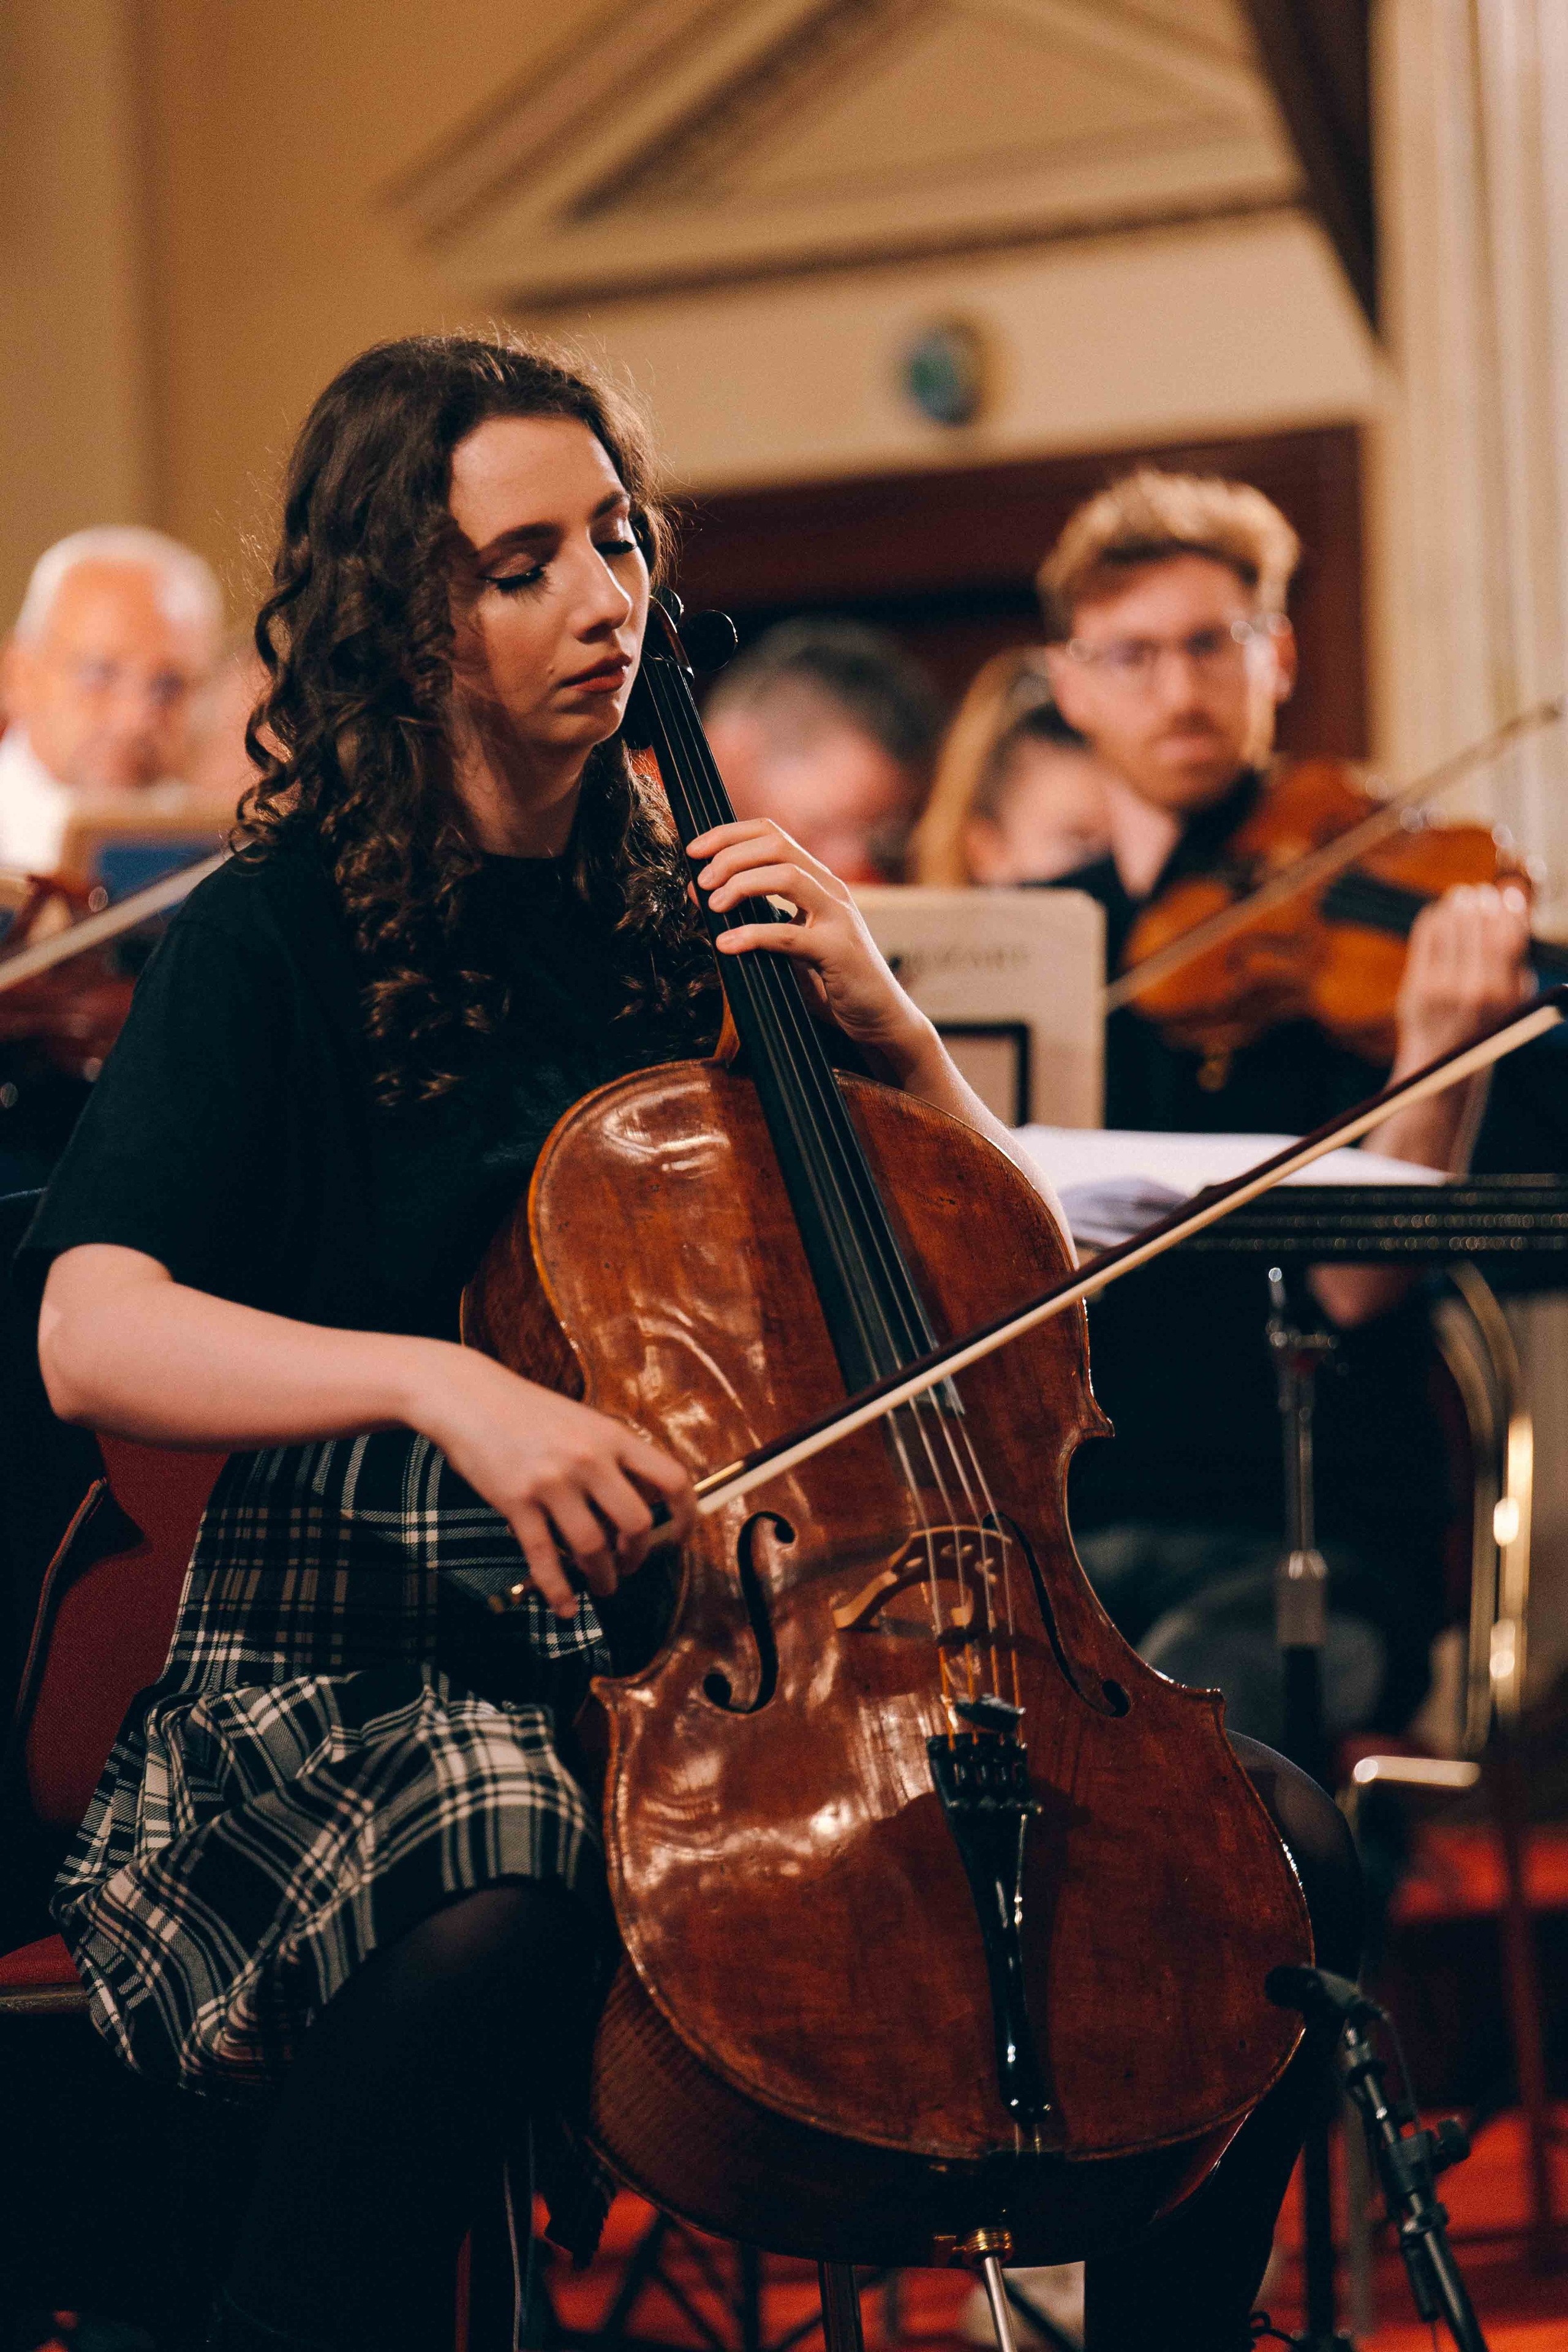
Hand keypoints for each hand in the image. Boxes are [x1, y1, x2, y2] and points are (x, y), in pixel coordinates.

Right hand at [417, 1347, 693, 1618]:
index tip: (682, 1537)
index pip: (672, 1479)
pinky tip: (563, 1607)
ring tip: (600, 1586)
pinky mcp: (516, 1503)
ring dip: (602, 1579)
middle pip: (637, 1523)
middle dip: (639, 1555)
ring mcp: (552, 1482)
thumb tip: (645, 1500)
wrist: (468, 1397)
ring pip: (593, 1548)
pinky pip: (545, 1558)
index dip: (687, 1515)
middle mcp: (589, 1459)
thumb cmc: (528, 1411)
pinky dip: (558, 1591)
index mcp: (613, 1437)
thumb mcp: (585, 1422)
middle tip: (630, 1564)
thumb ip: (614, 1456)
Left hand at [687, 819, 932, 1077]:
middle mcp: (830, 890)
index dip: (729, 834)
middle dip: (730, 856)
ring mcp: (838, 918)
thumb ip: (750, 918)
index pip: (772, 834)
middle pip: (777, 846)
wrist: (879, 1016)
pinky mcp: (839, 951)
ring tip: (713, 906)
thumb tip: (699, 894)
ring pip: (787, 877)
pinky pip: (791, 935)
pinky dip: (753, 936)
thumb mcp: (785, 943)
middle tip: (701, 882)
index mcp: (817, 881)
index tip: (694, 850)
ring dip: (741, 885)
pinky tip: (727, 944)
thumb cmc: (829, 980)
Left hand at [1392, 881, 1531, 1072]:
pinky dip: (1433, 917)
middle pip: (1478, 925)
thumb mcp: (1511, 999)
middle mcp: (1474, 990)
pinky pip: (1425, 936)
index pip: (1508, 936)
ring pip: (1450, 925)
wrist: (1440, 1067)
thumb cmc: (1481, 1026)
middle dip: (1480, 902)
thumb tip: (1514, 901)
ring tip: (1461, 897)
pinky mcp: (1416, 986)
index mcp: (1504, 994)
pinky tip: (1439, 912)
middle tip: (1480, 893)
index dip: (1508, 908)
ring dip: (1456, 904)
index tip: (1507, 894)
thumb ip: (1514, 956)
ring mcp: (1442, 988)